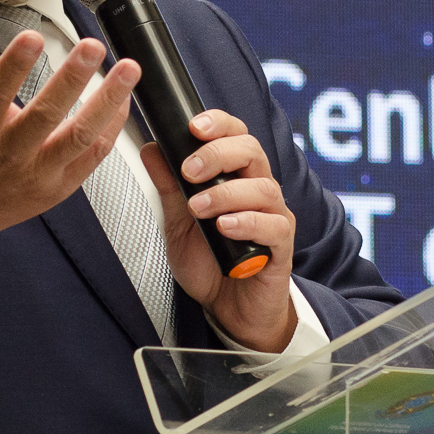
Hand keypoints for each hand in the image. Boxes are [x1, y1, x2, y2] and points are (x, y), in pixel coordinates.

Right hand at [0, 0, 138, 242]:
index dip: (13, 66)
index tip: (33, 35)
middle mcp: (6, 154)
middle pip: (45, 117)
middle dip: (72, 79)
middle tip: (92, 46)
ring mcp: (36, 173)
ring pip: (78, 138)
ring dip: (107, 103)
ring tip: (128, 69)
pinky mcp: (57, 187)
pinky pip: (92, 157)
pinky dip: (111, 129)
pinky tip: (123, 101)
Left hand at [141, 110, 296, 352]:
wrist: (228, 309)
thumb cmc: (210, 263)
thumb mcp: (177, 222)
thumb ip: (169, 186)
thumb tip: (152, 148)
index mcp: (237, 177)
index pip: (237, 135)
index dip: (220, 124)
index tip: (194, 127)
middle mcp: (259, 190)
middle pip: (252, 151)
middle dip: (218, 154)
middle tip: (190, 172)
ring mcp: (273, 217)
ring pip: (263, 188)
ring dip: (226, 194)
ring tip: (199, 208)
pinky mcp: (281, 246)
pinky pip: (274, 225)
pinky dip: (248, 223)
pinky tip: (226, 228)